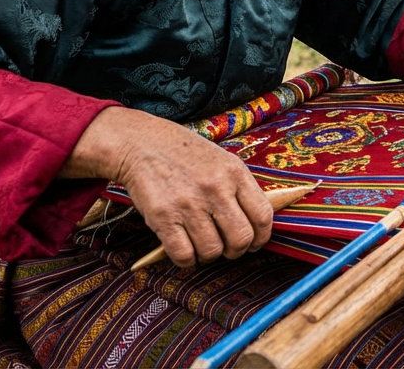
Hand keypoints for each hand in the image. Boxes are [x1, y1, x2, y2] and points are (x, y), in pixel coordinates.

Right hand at [58, 107, 271, 267]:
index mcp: (234, 172)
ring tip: (202, 244)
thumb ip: (239, 188)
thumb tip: (257, 224)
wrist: (139, 143)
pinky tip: (185, 249)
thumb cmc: (184, 154)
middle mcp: (215, 188)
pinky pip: (184, 255)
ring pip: (212, 251)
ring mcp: (189, 203)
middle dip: (236, 250)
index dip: (261, 237)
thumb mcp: (221, 160)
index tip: (254, 242)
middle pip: (241, 239)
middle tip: (227, 247)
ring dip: (209, 255)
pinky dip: (186, 260)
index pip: (263, 216)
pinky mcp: (163, 217)